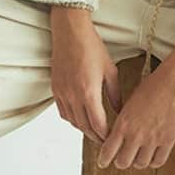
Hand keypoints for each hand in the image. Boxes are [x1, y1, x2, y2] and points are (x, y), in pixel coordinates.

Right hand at [50, 7, 121, 146]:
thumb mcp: (110, 70)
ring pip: (72, 122)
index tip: (112, 140)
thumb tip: (119, 110)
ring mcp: (62, 93)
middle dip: (96, 137)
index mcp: (88, 92)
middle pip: (84, 127)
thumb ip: (115, 93)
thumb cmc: (91, 47)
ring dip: (84, 129)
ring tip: (95, 132)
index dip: (105, 135)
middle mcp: (73, 96)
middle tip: (105, 142)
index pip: (97, 124)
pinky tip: (80, 118)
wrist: (70, 32)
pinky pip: (63, 112)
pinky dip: (72, 119)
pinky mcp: (55, 89)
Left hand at [97, 65, 174, 169]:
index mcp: (123, 123)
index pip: (108, 151)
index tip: (103, 162)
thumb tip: (119, 133)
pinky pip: (158, 161)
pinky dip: (153, 161)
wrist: (173, 83)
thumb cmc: (152, 86)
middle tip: (122, 158)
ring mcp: (152, 140)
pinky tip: (152, 156)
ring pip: (140, 164)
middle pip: (123, 162)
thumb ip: (123, 120)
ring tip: (138, 156)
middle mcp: (136, 135)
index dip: (104, 160)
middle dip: (120, 161)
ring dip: (137, 162)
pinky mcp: (167, 141)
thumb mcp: (129, 102)